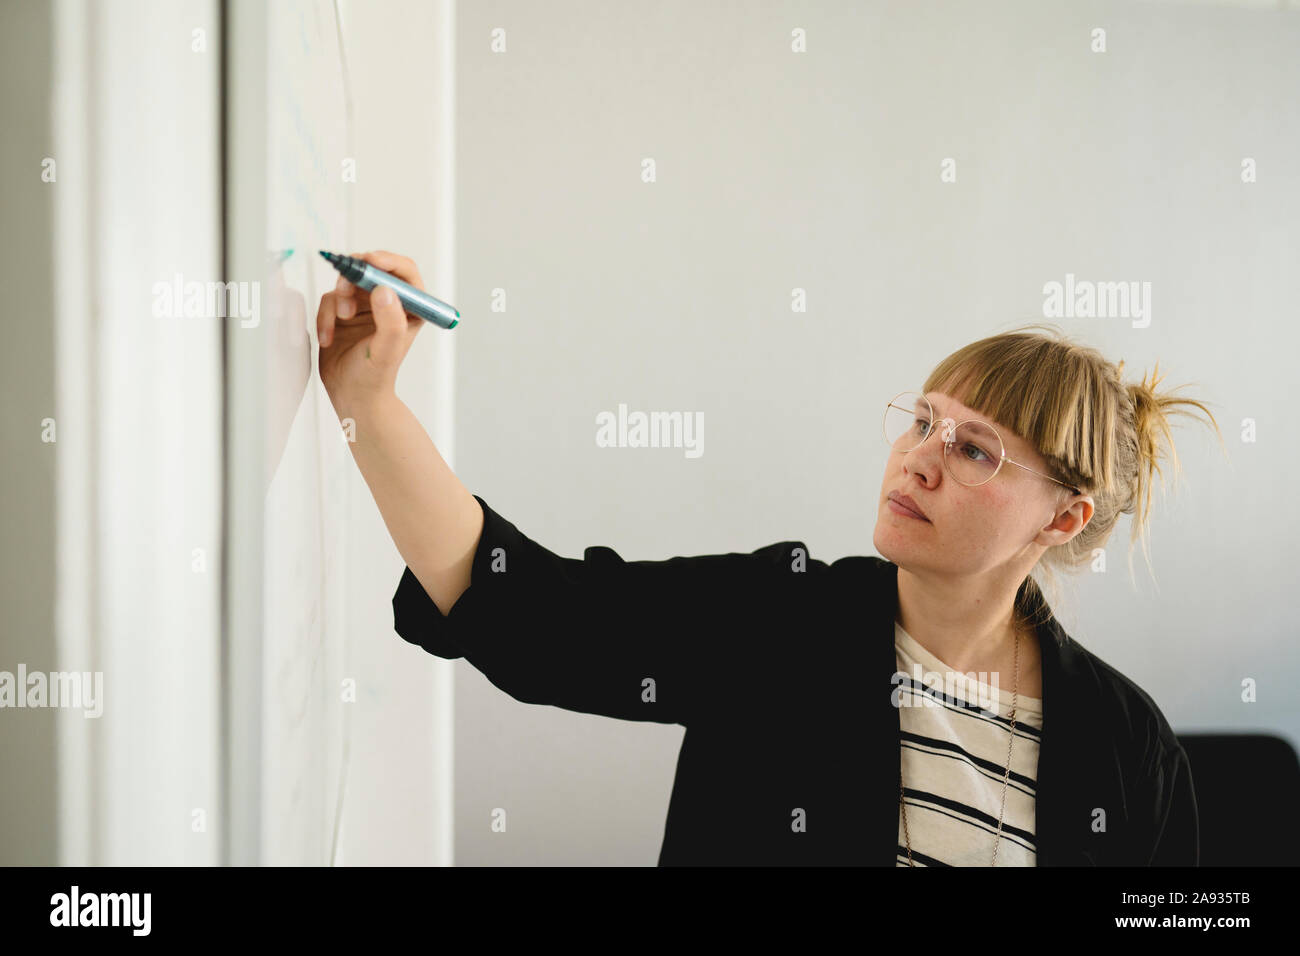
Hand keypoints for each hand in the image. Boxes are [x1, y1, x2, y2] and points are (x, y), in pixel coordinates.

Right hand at [317, 250, 425, 412]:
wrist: (351, 395)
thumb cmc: (375, 376)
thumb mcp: (387, 350)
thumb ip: (391, 321)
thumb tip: (384, 289)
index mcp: (410, 308)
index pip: (404, 272)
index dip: (387, 260)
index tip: (369, 261)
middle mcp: (388, 303)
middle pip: (371, 270)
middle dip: (355, 277)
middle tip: (345, 288)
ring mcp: (365, 306)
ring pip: (347, 283)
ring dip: (339, 299)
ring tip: (342, 320)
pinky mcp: (343, 311)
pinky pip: (329, 299)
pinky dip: (325, 317)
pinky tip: (328, 338)